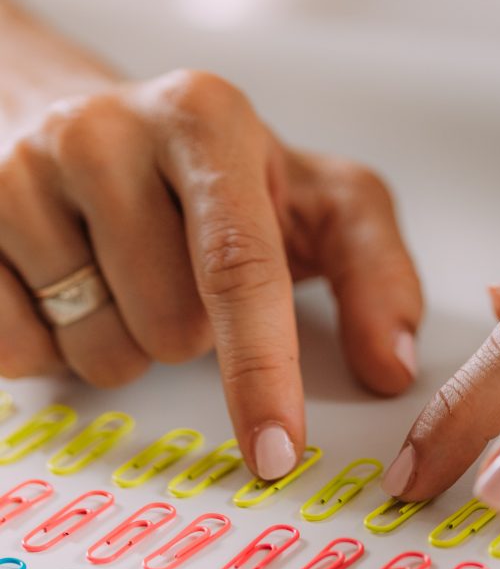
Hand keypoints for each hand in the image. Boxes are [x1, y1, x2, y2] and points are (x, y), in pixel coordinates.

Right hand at [0, 69, 421, 477]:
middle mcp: (101, 131)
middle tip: (179, 277)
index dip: (261, 372)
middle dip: (191, 337)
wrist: (73, 114)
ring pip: (96, 350)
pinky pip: (19, 354)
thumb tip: (392, 371)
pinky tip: (63, 285)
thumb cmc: (217, 178)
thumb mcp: (318, 202)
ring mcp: (11, 172)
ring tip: (121, 276)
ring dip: (127, 344)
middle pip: (170, 329)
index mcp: (205, 119)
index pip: (238, 269)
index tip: (275, 454)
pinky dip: (56, 347)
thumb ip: (377, 275)